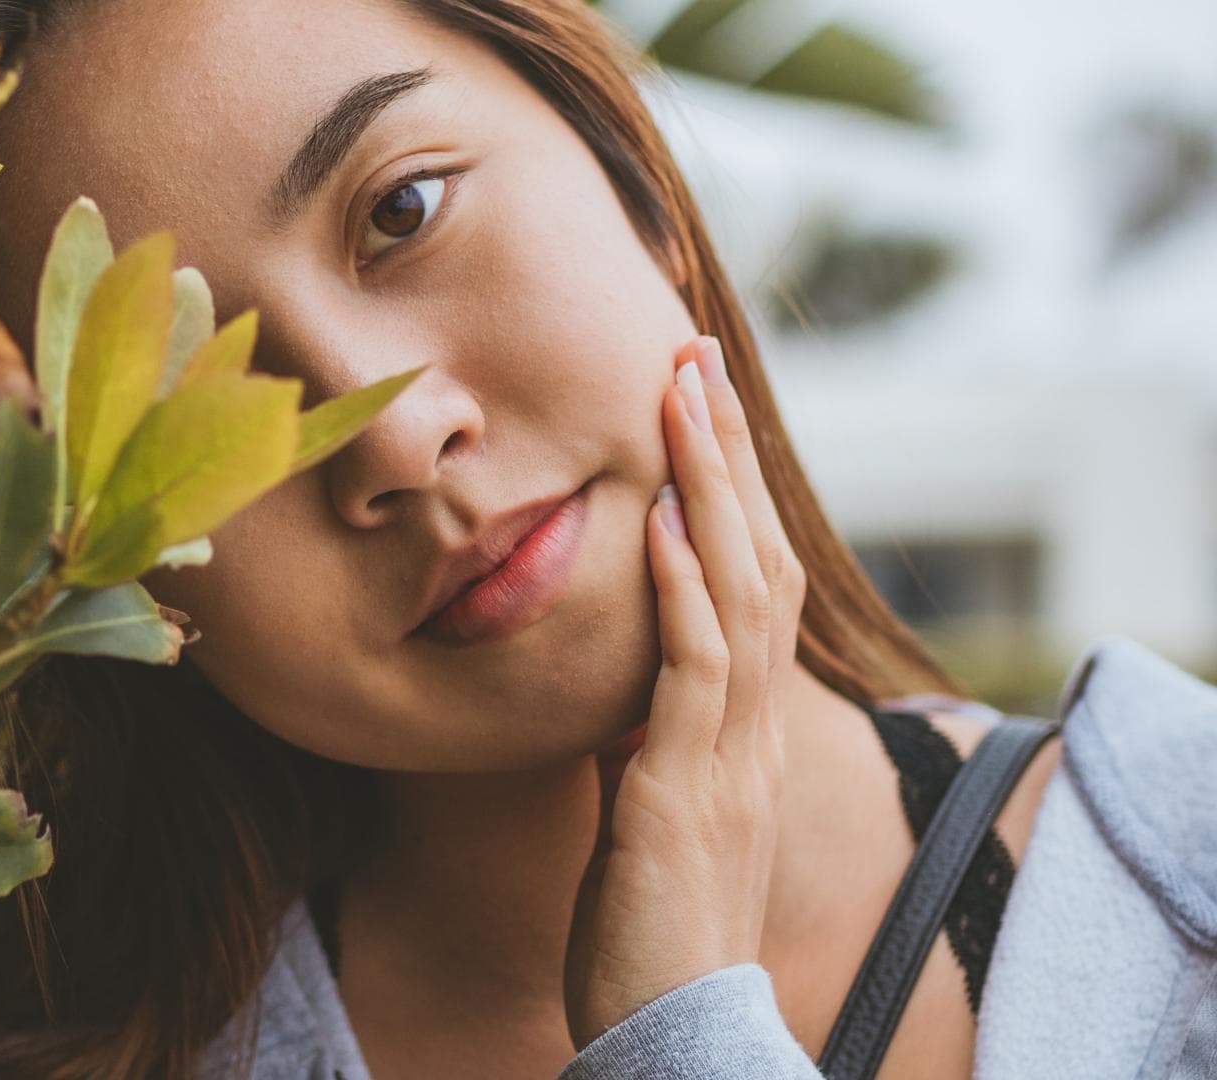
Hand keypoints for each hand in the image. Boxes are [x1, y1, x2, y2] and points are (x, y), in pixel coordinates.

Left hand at [563, 335, 809, 1048]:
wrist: (672, 1028)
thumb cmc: (651, 925)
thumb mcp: (649, 808)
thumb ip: (645, 739)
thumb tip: (616, 686)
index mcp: (744, 728)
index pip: (752, 583)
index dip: (733, 491)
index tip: (700, 407)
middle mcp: (754, 728)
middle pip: (758, 559)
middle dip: (726, 452)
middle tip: (694, 353)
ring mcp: (730, 755)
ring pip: (737, 590)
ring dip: (708, 483)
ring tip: (679, 389)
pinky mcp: (686, 789)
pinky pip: (694, 668)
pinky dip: (680, 584)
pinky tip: (658, 517)